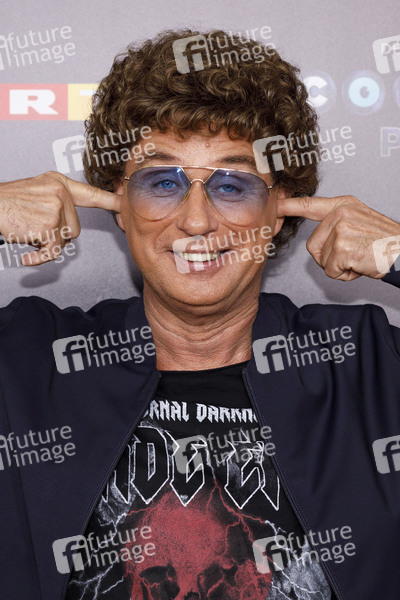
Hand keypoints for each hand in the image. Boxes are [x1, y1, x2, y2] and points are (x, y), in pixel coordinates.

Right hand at [0, 171, 120, 265]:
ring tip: (28, 232)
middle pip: (74, 228)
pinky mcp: (49, 225)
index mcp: (58, 182)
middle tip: (34, 228)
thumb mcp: (36, 192)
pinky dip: (39, 258)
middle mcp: (60, 192)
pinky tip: (27, 256)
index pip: (90, 193)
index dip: (110, 201)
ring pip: (64, 240)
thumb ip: (56, 202)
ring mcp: (55, 208)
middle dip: (56, 235)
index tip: (125, 204)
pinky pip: (52, 252)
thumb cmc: (8, 203)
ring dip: (46, 244)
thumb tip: (69, 226)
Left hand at [277, 195, 399, 279]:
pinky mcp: (342, 247)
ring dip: (338, 266)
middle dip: (330, 257)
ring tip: (359, 258)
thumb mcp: (361, 222)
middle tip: (354, 253)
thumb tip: (319, 236)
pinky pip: (331, 270)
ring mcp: (341, 229)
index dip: (291, 206)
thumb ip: (338, 223)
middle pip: (313, 245)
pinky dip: (345, 275)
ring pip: (321, 259)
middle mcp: (341, 213)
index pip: (311, 205)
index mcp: (344, 205)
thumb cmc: (384, 243)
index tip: (275, 205)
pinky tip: (360, 266)